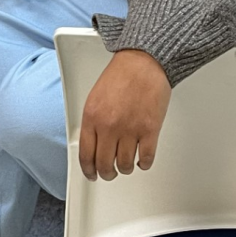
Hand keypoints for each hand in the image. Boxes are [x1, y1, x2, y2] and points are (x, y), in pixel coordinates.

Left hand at [78, 49, 170, 178]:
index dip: (88, 170)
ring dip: (125, 169)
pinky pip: (145, 158)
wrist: (144, 62)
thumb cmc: (121, 75)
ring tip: (126, 165)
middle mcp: (109, 126)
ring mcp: (130, 129)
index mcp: (92, 117)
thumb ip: (92, 122)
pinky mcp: (150, 130)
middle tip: (109, 173)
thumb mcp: (95, 97)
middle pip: (104, 164)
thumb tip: (93, 144)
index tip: (92, 174)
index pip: (86, 155)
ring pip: (124, 165)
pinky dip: (143, 164)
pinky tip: (141, 160)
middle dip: (106, 173)